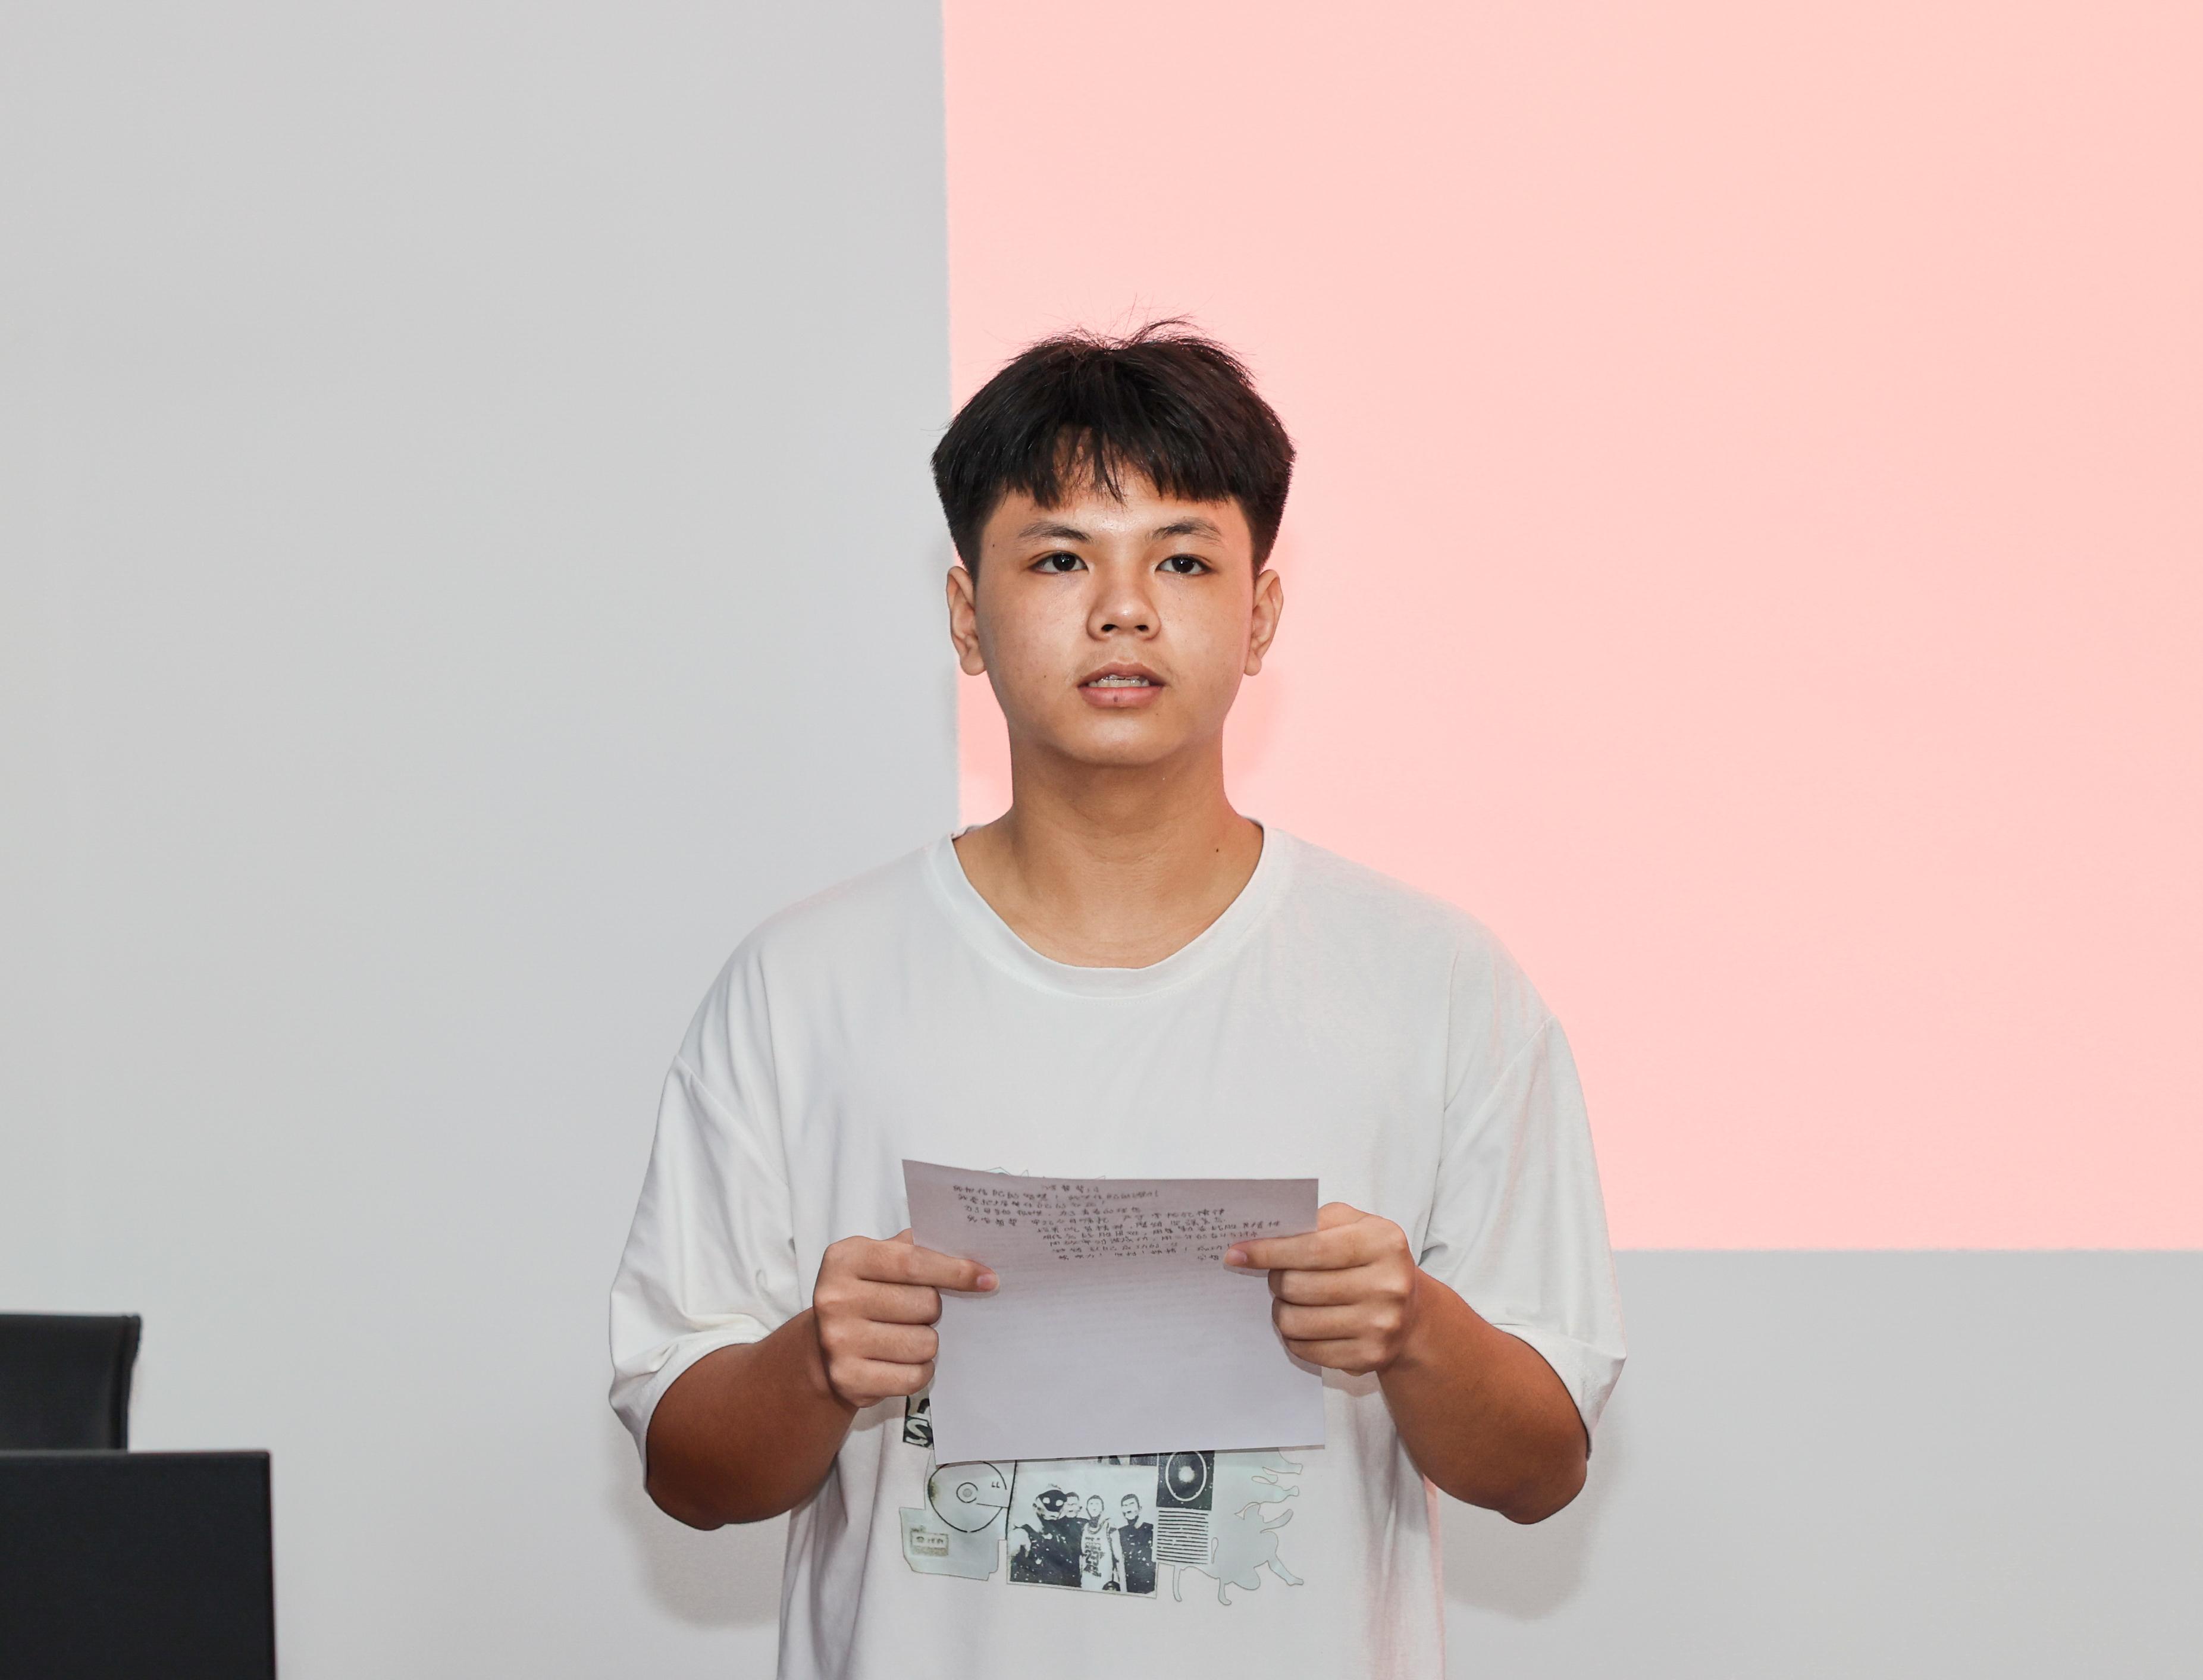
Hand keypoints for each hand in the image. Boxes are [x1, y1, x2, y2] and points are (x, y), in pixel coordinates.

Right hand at [811, 1229, 994, 1409]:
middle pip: (924, 1304)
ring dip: (929, 1342)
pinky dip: (921, 1370)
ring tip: (910, 1335)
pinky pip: (913, 1377)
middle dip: (934, 1309)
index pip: (912, 1262)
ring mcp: (839, 1341)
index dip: (955, 1271)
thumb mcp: (877, 1260)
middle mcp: (836, 1298)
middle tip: (921, 1311)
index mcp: (846, 1259)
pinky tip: (906, 1360)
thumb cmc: (864, 1295)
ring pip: (923, 1343)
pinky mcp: (848, 1378)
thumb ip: (914, 1249)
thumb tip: (967, 1246)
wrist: (822, 1348)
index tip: (988, 1279)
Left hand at [1227, 1202, 1421, 1376]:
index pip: (1311, 1248)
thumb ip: (1316, 1222)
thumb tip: (1264, 1235)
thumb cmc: (1370, 1259)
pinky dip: (1294, 1337)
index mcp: (1383, 1242)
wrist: (1410, 1312)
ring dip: (1280, 1310)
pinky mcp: (1370, 1356)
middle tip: (1274, 1277)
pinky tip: (1301, 1324)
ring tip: (1286, 1301)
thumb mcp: (1355, 1225)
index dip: (1268, 1252)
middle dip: (1275, 1280)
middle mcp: (1388, 1284)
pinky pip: (1308, 1350)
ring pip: (1298, 1321)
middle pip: (1299, 1286)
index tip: (1237, 1254)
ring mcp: (1381, 1325)